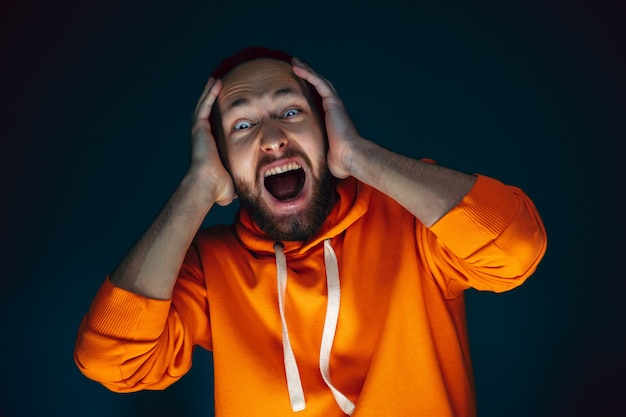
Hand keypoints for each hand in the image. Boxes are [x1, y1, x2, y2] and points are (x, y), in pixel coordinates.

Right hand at [191, 77, 235, 205]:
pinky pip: (204, 106)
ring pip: (205, 106)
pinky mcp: (199, 128)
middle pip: (208, 112)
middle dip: (213, 99)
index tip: (229, 107)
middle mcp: (203, 136)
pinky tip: (215, 83)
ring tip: (217, 80)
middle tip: (220, 86)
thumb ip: (240, 180)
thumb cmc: (219, 188)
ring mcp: (200, 131)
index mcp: (210, 146)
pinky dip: (209, 94)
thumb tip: (247, 192)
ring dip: (210, 92)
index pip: (216, 126)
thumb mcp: (233, 180)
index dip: (221, 115)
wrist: (208, 186)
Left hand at [292, 58, 361, 178]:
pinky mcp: (333, 102)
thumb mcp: (324, 154)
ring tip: (295, 63)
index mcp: (332, 120)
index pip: (320, 101)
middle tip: (298, 67)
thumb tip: (310, 166)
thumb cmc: (340, 161)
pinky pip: (319, 83)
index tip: (299, 86)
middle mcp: (334, 109)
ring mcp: (335, 105)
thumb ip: (318, 153)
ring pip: (319, 81)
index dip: (310, 91)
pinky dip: (308, 74)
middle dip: (309, 76)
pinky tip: (297, 68)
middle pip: (320, 87)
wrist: (350, 157)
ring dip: (307, 71)